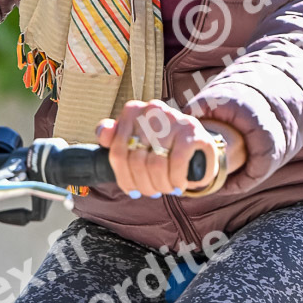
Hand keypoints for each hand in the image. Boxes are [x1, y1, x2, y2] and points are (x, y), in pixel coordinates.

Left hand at [96, 100, 244, 198]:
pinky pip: (177, 163)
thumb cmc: (162, 145)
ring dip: (161, 185)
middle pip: (136, 161)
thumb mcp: (136, 140)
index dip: (124, 177)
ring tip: (166, 189)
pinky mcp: (192, 130)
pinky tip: (179, 184)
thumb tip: (103, 134)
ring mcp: (173, 119)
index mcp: (132, 111)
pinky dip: (176, 180)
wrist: (199, 144)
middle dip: (144, 184)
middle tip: (152, 191)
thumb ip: (115, 137)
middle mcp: (152, 110)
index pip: (118, 151)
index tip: (132, 189)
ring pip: (155, 164)